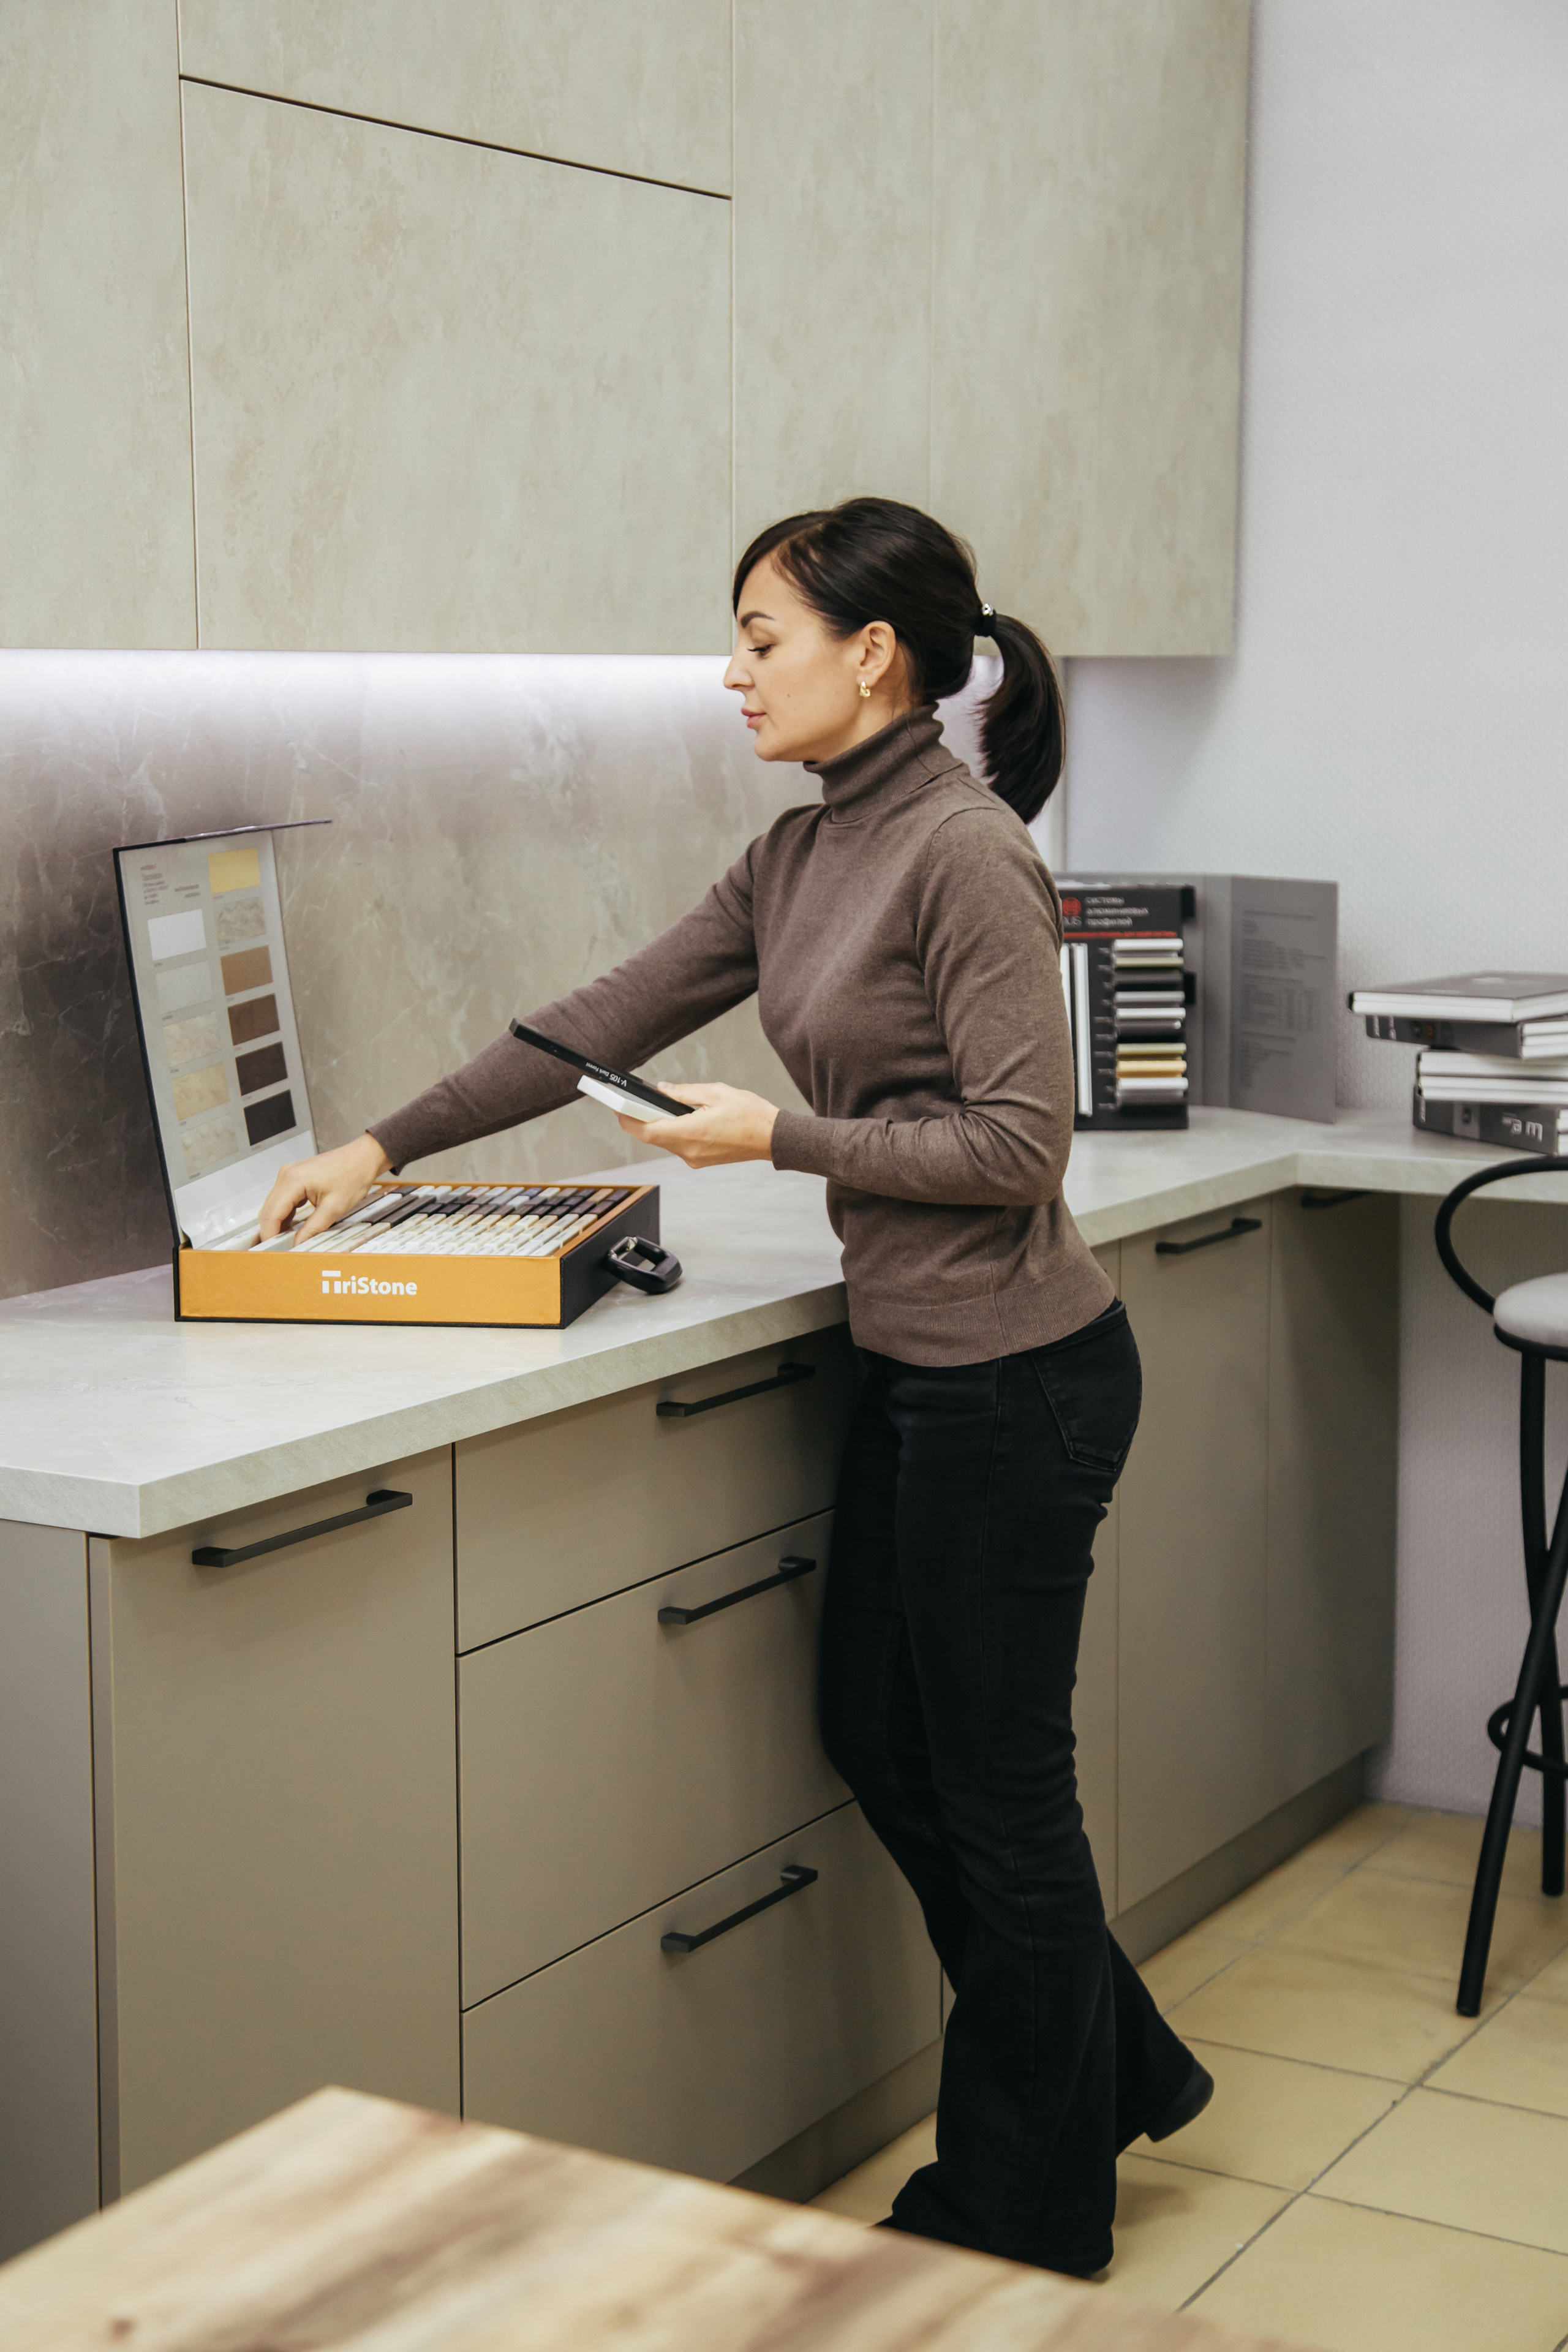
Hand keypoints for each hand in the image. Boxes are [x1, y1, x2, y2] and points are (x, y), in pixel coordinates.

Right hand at [258, 1132, 392, 1242]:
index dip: (270, 1235)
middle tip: (280, 1249)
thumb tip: (298, 1244)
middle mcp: (286, 1175)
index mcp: (293, 1180)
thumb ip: (313, 1229)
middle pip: (268, 1211)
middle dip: (272, 1231)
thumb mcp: (334, 1208)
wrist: (362, 1158)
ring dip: (278, 1224)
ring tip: (287, 1241)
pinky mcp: (294, 1178)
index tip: (273, 1250)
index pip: (271, 1214)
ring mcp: (288, 1175)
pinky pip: (282, 1200)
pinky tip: (292, 1227)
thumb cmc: (353, 1174)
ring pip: (273, 1206)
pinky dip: (285, 1215)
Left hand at [617, 1081, 778, 1168]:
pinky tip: (679, 1118)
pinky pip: (679, 1145)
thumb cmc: (750, 1115)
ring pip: (666, 1141)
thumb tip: (663, 1090)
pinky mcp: (701, 1160)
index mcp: (690, 1133)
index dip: (627, 1119)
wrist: (774, 1138)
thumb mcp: (716, 1092)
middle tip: (632, 1102)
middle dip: (641, 1119)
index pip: (646, 1130)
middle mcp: (688, 1151)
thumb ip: (685, 1092)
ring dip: (659, 1125)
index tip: (616, 1108)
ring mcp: (695, 1159)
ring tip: (658, 1106)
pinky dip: (674, 1131)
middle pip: (653, 1136)